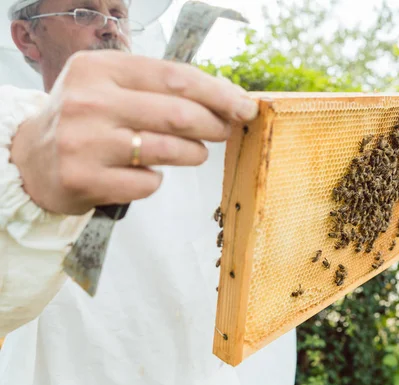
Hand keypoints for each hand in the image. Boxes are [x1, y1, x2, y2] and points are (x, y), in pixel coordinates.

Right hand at [10, 50, 257, 214]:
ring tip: (195, 153)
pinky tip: (145, 173)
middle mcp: (89, 101)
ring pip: (169, 150)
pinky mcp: (84, 179)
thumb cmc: (87, 119)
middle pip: (178, 114)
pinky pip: (148, 183)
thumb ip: (161, 87)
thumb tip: (226, 97)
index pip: (175, 76)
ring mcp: (85, 142)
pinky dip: (156, 180)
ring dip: (194, 154)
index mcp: (99, 68)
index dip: (218, 93)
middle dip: (214, 125)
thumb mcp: (112, 86)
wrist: (32, 159)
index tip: (245, 106)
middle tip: (224, 130)